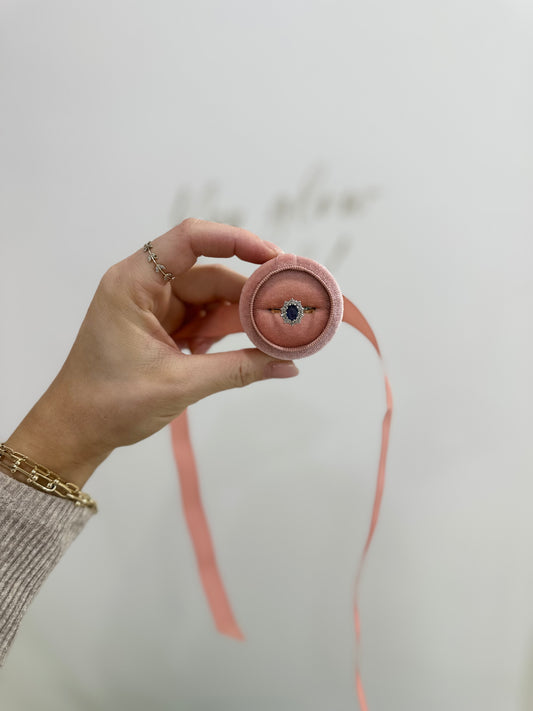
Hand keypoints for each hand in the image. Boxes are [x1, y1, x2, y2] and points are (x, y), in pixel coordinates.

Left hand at [4, 219, 298, 487]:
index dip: (236, 240)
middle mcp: (146, 287)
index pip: (190, 240)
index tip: (274, 257)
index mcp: (135, 284)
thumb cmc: (110, 402)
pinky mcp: (164, 329)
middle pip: (209, 274)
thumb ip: (238, 370)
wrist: (76, 431)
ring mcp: (156, 308)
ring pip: (211, 299)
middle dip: (249, 293)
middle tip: (289, 309)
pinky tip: (246, 351)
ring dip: (241, 317)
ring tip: (276, 334)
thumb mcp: (179, 383)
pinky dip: (226, 334)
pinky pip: (204, 320)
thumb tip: (289, 365)